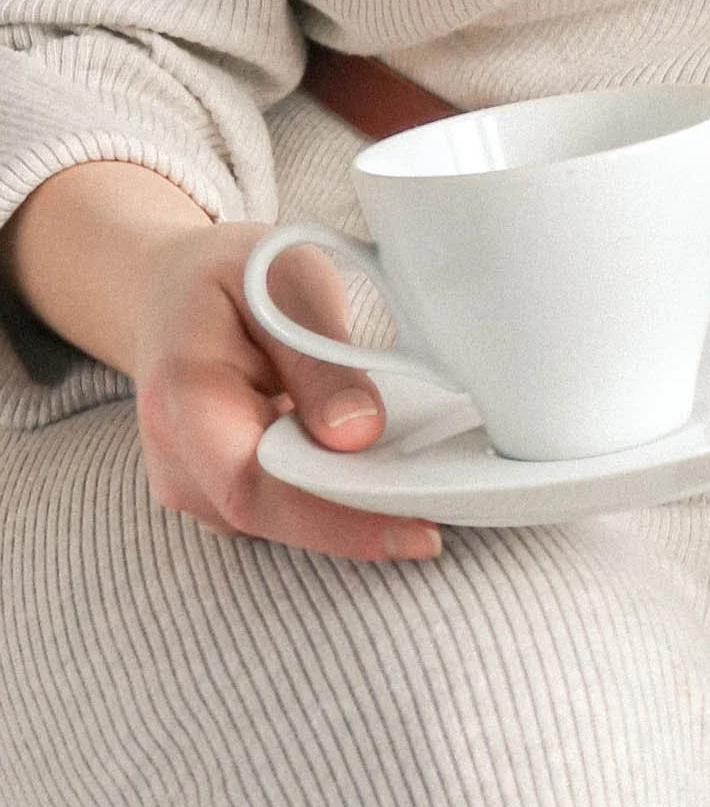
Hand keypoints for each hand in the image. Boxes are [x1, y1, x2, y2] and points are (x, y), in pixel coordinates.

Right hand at [129, 220, 442, 563]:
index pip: (254, 487)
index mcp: (184, 395)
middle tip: (442, 519)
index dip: (336, 522)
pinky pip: (279, 509)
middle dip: (359, 524)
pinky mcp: (216, 490)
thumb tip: (359, 435)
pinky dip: (331, 500)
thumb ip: (319, 360)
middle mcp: (175, 454)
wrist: (171, 287)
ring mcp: (190, 480)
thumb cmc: (231, 277)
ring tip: (422, 493)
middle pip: (271, 516)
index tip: (416, 529)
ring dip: (348, 514)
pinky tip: (381, 481)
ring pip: (277, 522)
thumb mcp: (284, 284)